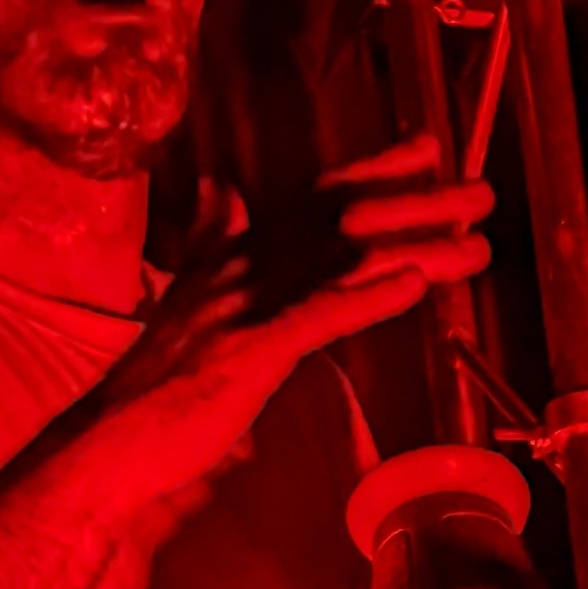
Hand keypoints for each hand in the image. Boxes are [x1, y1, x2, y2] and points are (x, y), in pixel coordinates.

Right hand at [76, 138, 490, 517]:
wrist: (107, 441)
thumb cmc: (157, 380)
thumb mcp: (189, 295)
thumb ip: (211, 239)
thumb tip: (218, 187)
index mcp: (236, 254)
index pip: (315, 197)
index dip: (374, 170)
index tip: (427, 147)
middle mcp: (244, 267)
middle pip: (344, 219)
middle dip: (418, 202)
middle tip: (479, 189)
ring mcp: (247, 308)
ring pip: (344, 263)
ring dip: (415, 247)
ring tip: (476, 240)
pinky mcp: (249, 354)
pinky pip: (317, 317)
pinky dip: (367, 298)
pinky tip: (412, 286)